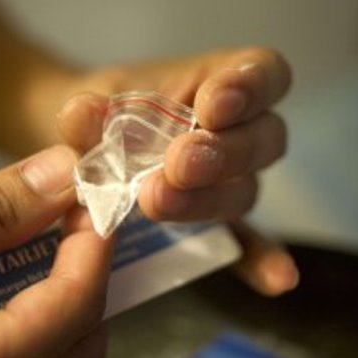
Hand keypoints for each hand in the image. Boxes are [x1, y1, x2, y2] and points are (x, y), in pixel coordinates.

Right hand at [0, 146, 111, 357]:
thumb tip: (59, 177)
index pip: (76, 309)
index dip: (94, 246)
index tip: (95, 201)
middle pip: (71, 341)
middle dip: (78, 276)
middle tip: (67, 222)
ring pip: (37, 349)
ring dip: (44, 291)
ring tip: (26, 238)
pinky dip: (0, 312)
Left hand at [58, 47, 297, 294]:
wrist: (84, 147)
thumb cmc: (102, 113)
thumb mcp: (93, 104)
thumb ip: (90, 112)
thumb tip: (82, 114)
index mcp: (220, 82)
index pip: (264, 73)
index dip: (250, 88)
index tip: (212, 106)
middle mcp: (238, 131)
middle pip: (263, 139)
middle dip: (223, 153)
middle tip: (178, 165)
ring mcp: (231, 180)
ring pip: (246, 189)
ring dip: (208, 199)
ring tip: (157, 202)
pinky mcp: (217, 222)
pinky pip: (246, 242)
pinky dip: (258, 259)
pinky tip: (275, 282)